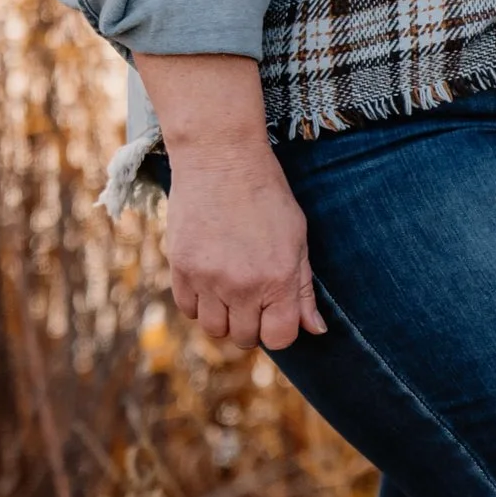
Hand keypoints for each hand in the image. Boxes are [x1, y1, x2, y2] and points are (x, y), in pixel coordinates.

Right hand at [136, 52, 325, 352]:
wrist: (221, 159)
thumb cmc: (267, 195)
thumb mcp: (297, 238)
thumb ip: (304, 288)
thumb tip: (315, 330)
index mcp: (279, 278)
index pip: (280, 338)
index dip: (279, 329)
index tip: (276, 311)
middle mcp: (243, 285)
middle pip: (244, 338)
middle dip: (251, 323)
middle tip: (252, 294)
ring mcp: (208, 279)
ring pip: (213, 329)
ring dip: (223, 316)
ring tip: (229, 287)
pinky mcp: (180, 269)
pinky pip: (187, 309)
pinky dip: (198, 302)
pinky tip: (208, 277)